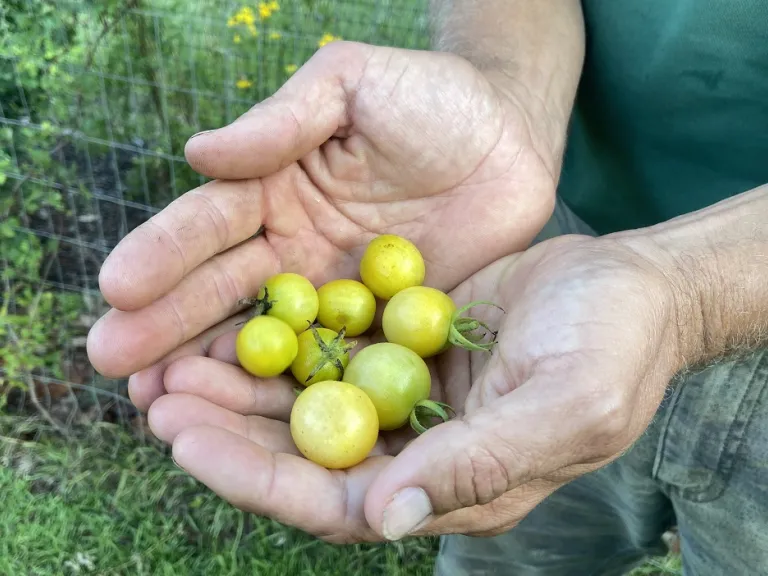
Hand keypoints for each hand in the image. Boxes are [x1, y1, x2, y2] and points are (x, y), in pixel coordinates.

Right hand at [85, 41, 557, 410]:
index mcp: (276, 188)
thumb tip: (197, 153)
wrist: (512, 138)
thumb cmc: (432, 97)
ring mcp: (334, 295)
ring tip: (156, 404)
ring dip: (209, 369)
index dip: (164, 254)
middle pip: (221, 292)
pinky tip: (249, 421)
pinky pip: (330, 363)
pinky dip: (289, 392)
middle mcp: (293, 248)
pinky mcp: (379, 328)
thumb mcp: (352, 85)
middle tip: (113, 365)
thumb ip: (282, 119)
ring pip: (262, 338)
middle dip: (166, 325)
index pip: (210, 223)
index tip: (117, 288)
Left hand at [145, 232, 683, 541]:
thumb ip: (480, 467)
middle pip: (305, 456)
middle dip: (229, 433)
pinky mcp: (405, 347)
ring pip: (308, 403)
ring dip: (244, 386)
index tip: (185, 442)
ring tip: (177, 359)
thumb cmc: (615, 350)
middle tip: (160, 397)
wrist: (632, 288)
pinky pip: (331, 349)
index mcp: (451, 486)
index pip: (334, 502)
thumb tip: (385, 519)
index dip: (257, 479)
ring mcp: (409, 398)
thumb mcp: (563, 408)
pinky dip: (285, 340)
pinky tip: (240, 316)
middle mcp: (419, 451)